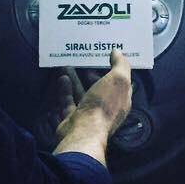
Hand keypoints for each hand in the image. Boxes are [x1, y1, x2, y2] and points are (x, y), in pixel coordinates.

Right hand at [52, 51, 132, 165]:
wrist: (83, 131)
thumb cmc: (103, 104)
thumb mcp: (118, 80)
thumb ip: (120, 65)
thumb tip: (118, 52)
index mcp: (121, 100)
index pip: (122, 83)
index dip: (116, 70)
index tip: (109, 56)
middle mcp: (106, 108)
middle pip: (100, 88)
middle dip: (93, 74)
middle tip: (85, 60)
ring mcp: (89, 114)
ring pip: (83, 93)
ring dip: (76, 79)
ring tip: (68, 64)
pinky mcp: (73, 118)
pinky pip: (69, 101)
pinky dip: (65, 89)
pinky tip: (62, 78)